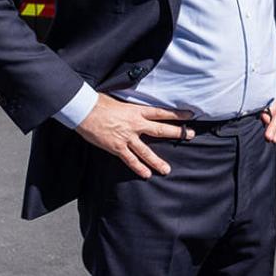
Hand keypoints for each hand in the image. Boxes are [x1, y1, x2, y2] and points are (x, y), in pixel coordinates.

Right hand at [75, 94, 195, 178]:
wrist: (84, 110)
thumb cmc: (99, 102)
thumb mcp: (119, 101)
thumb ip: (130, 107)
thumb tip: (134, 107)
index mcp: (137, 111)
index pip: (161, 112)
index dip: (176, 114)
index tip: (189, 115)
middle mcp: (135, 124)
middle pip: (161, 130)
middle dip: (177, 133)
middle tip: (191, 136)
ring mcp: (127, 137)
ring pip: (146, 151)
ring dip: (157, 161)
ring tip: (167, 170)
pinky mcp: (116, 147)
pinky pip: (129, 159)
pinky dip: (138, 167)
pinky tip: (146, 174)